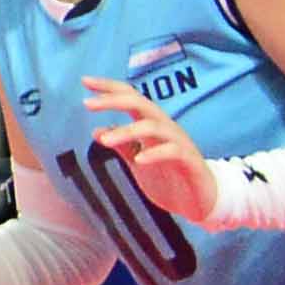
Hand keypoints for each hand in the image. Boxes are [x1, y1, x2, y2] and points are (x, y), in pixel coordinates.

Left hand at [86, 77, 218, 226]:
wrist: (200, 203)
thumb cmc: (169, 178)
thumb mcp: (138, 161)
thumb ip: (121, 146)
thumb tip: (96, 131)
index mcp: (151, 126)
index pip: (131, 98)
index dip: (109, 88)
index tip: (85, 81)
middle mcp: (165, 129)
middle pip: (141, 103)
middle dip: (113, 100)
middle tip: (86, 104)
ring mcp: (179, 143)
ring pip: (154, 126)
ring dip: (126, 132)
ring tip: (104, 142)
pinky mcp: (191, 161)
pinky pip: (173, 151)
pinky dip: (155, 154)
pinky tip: (139, 161)